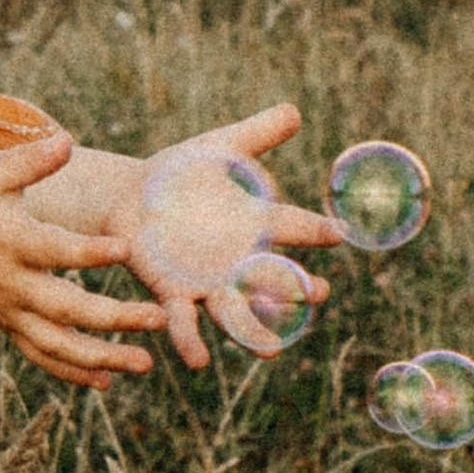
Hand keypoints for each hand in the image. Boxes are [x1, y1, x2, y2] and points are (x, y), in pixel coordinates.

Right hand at [0, 133, 170, 388]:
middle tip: (158, 320)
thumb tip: (67, 142)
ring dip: (101, 358)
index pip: (53, 250)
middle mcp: (11, 283)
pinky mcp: (9, 325)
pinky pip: (40, 356)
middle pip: (65, 308)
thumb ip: (32, 161)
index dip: (88, 253)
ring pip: (56, 344)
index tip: (127, 250)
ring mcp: (10, 310)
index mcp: (11, 240)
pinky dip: (71, 372)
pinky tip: (107, 382)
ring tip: (145, 364)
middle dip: (113, 318)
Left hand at [38, 108, 339, 366]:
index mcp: (256, 224)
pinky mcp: (173, 294)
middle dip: (294, 288)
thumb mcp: (220, 149)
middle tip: (317, 293)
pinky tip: (199, 361)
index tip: (340, 232)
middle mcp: (239, 261)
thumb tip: (294, 110)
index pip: (292, 227)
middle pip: (274, 279)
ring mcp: (208, 283)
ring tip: (273, 352)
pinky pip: (184, 323)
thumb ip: (256, 134)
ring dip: (255, 332)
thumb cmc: (185, 173)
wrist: (133, 197)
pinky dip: (190, 341)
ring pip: (237, 312)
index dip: (314, 230)